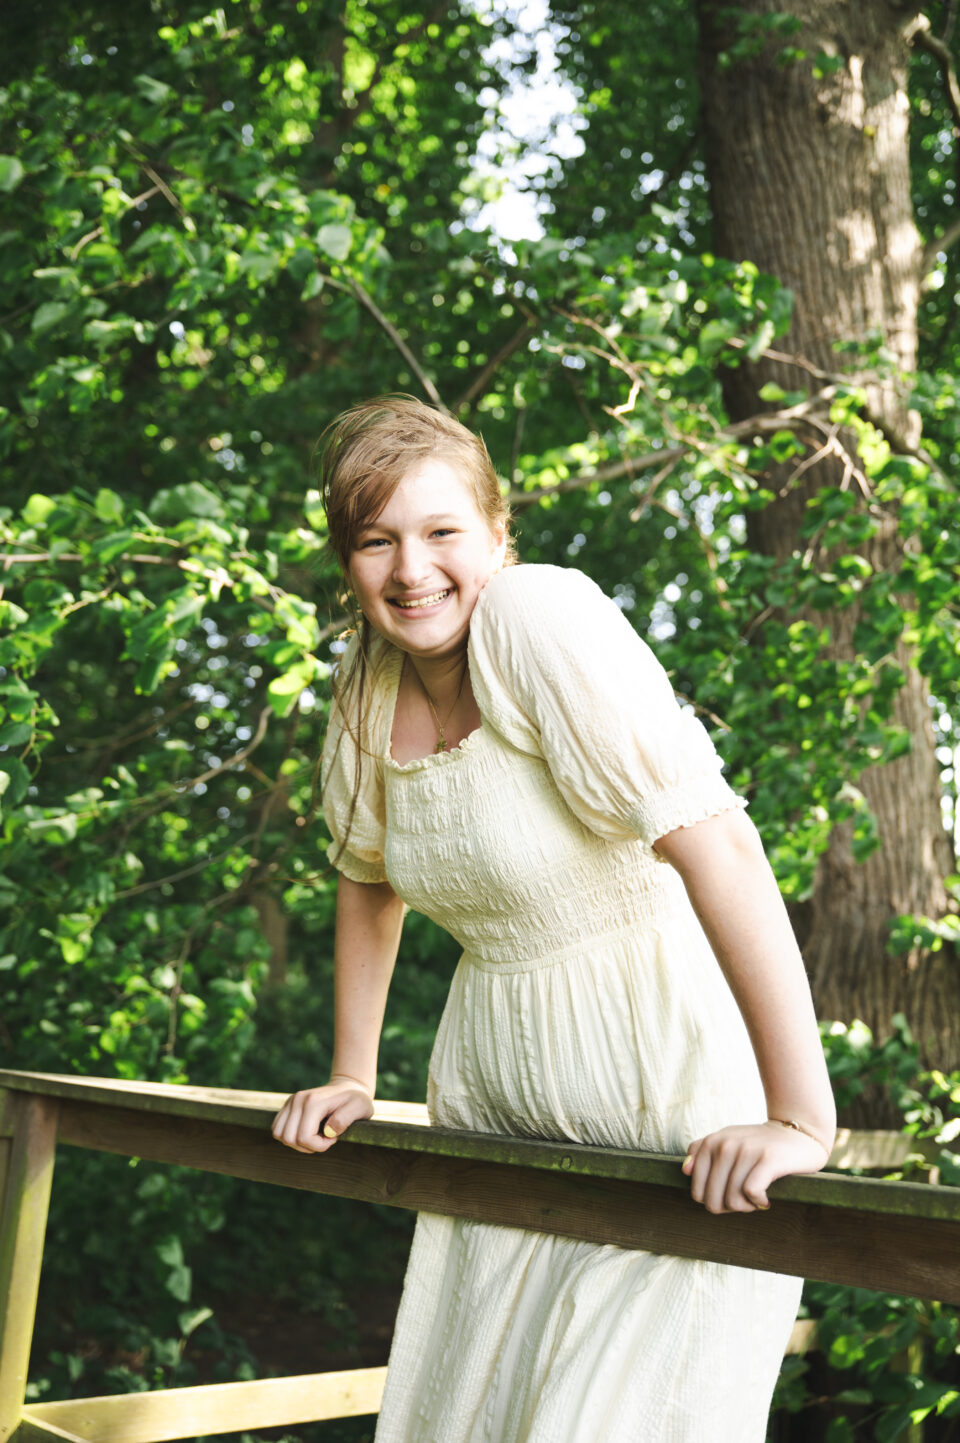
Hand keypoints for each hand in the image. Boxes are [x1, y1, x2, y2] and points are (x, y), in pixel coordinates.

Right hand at [271, 1075, 373, 1153]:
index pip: (304, 1137)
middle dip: (308, 1146)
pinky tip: (308, 1132)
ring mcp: (291, 1102)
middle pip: (289, 1138)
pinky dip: (291, 1136)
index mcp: (313, 1102)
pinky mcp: (288, 1106)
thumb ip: (345, 1119)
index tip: (334, 1137)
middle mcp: (298, 1100)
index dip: (320, 1146)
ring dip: (298, 1143)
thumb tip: (328, 1132)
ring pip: (280, 1135)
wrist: (348, 1087)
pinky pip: (278, 1129)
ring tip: (316, 1136)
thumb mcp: (360, 1108)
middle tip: (326, 1138)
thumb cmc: (356, 1100)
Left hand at [681, 1121, 829, 1213]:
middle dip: (729, 1208)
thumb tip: (685, 1170)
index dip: (713, 1202)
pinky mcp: (767, 1159)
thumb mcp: (728, 1142)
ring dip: (747, 1207)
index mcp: (711, 1143)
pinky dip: (759, 1203)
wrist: (799, 1133)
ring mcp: (746, 1150)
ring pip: (732, 1201)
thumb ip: (702, 1153)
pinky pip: (751, 1193)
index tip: (729, 1196)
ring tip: (757, 1199)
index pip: (697, 1192)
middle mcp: (725, 1144)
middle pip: (713, 1200)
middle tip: (745, 1200)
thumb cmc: (760, 1144)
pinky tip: (766, 1198)